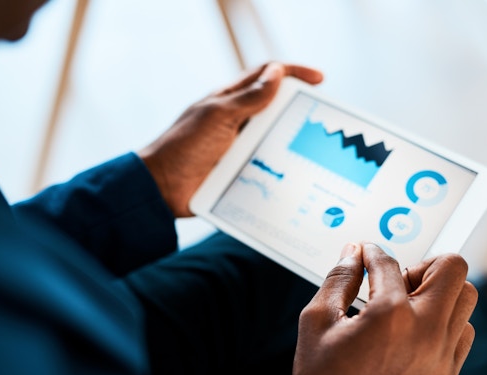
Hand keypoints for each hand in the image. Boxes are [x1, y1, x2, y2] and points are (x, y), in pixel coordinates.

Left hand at [138, 62, 322, 216]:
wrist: (163, 188)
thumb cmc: (184, 146)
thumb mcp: (218, 117)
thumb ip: (248, 99)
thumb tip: (277, 73)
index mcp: (230, 101)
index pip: (266, 76)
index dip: (293, 73)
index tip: (319, 80)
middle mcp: (238, 121)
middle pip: (276, 107)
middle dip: (300, 108)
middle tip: (323, 118)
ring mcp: (240, 146)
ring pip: (275, 138)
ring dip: (293, 140)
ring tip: (317, 148)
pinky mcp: (241, 170)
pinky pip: (267, 165)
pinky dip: (283, 166)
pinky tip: (298, 172)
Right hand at [292, 243, 476, 374]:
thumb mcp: (316, 322)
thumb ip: (338, 280)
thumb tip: (353, 253)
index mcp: (390, 315)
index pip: (389, 262)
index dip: (372, 252)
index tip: (365, 254)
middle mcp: (425, 331)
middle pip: (452, 268)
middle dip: (422, 264)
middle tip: (397, 280)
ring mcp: (441, 355)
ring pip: (466, 299)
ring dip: (439, 292)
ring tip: (408, 306)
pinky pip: (465, 333)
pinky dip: (446, 322)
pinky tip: (417, 330)